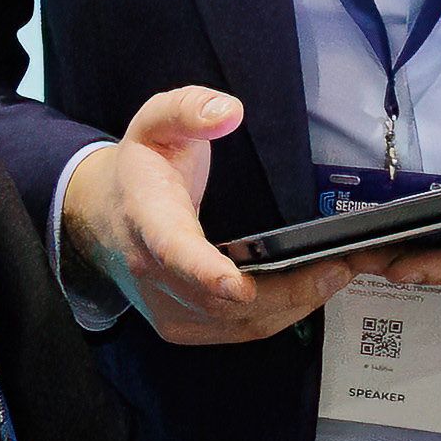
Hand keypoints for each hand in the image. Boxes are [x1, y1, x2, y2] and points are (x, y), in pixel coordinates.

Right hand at [62, 87, 350, 344]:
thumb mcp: (156, 122)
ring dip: (291, 306)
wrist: (102, 215)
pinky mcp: (180, 325)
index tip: (236, 284)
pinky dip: (277, 317)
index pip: (172, 249)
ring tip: (334, 276)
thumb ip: (188, 108)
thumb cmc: (140, 169)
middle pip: (219, 301)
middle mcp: (152, 271)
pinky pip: (236, 332)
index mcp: (146, 218)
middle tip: (338, 268)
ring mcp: (165, 306)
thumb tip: (229, 111)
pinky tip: (307, 293)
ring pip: (234, 324)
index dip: (204, 271)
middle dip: (284, 291)